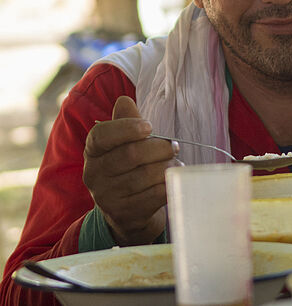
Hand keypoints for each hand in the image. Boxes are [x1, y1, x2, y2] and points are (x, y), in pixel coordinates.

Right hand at [82, 96, 177, 245]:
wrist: (127, 212)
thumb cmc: (129, 168)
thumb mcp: (124, 143)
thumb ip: (126, 122)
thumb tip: (124, 100)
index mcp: (93, 151)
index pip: (101, 136)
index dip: (127, 128)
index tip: (149, 126)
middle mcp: (94, 174)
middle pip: (131, 155)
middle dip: (159, 147)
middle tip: (173, 146)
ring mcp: (108, 197)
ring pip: (146, 175)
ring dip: (168, 166)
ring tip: (175, 163)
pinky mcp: (126, 214)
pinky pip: (155, 194)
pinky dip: (169, 184)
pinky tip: (173, 179)